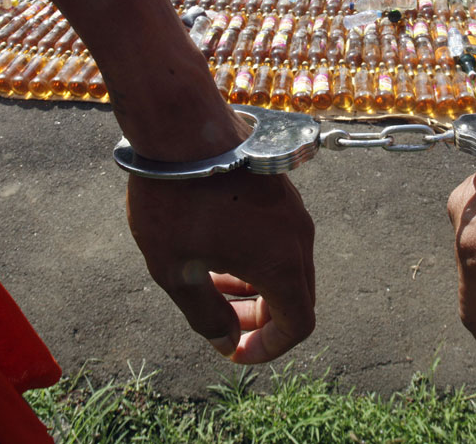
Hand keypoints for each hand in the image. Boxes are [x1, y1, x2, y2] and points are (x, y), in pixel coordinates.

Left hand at [128, 170, 315, 363]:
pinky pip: (282, 238)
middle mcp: (299, 236)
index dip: (269, 348)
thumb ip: (205, 315)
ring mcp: (293, 209)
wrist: (182, 124)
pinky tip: (217, 246)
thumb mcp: (176, 269)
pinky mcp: (281, 188)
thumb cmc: (175, 199)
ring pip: (290, 265)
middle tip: (222, 323)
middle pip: (298, 297)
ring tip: (212, 283)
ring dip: (258, 287)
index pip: (298, 325)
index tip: (233, 351)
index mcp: (281, 263)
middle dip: (262, 320)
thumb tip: (225, 339)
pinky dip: (259, 258)